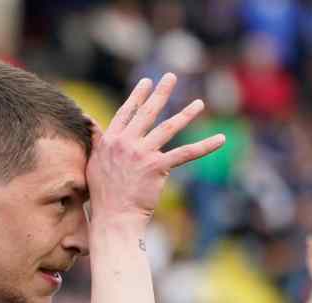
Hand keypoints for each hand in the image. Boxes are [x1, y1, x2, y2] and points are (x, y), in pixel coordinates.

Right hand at [86, 73, 224, 223]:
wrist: (113, 216)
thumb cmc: (102, 194)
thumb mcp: (93, 161)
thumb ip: (96, 138)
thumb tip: (91, 119)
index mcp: (111, 140)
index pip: (127, 112)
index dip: (138, 96)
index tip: (147, 82)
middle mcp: (126, 143)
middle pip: (148, 113)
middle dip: (161, 93)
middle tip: (172, 76)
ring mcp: (142, 153)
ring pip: (168, 128)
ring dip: (186, 114)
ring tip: (199, 103)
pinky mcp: (157, 166)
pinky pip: (186, 153)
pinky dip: (205, 146)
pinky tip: (221, 139)